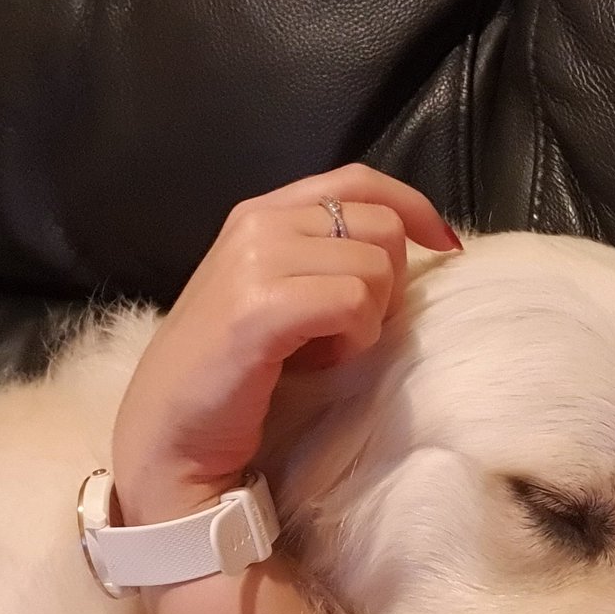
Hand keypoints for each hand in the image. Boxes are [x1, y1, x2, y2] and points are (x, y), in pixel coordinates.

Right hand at [112, 163, 461, 524]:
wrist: (169, 432)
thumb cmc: (230, 371)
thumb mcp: (275, 293)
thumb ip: (321, 257)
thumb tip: (404, 244)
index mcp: (261, 212)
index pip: (360, 181)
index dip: (415, 206)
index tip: (444, 248)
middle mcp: (258, 222)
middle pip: (381, 224)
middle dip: (390, 284)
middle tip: (352, 330)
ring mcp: (255, 260)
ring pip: (375, 266)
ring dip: (368, 319)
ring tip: (326, 351)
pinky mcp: (260, 306)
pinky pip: (353, 301)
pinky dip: (354, 339)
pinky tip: (322, 362)